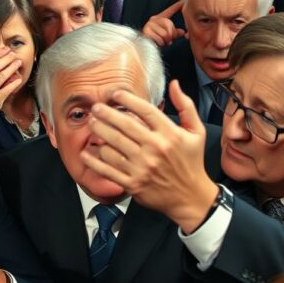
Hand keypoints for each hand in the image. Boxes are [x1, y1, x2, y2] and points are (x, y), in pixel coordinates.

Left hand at [81, 84, 217, 233]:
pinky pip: (108, 169)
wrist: (191, 198)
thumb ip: (186, 106)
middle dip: (106, 114)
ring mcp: (143, 167)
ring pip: (113, 146)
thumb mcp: (197, 132)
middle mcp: (155, 149)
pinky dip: (94, 160)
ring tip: (93, 125)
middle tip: (96, 108)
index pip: (145, 110)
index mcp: (170, 134)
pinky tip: (87, 152)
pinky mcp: (133, 183)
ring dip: (99, 133)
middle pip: (124, 126)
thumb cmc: (191, 162)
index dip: (127, 99)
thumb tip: (175, 84)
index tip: (115, 94)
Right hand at [141, 0, 185, 46]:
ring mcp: (149, 25)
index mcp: (159, 18)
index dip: (176, 6)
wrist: (143, 46)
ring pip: (165, 33)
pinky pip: (159, 38)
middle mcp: (154, 19)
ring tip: (163, 42)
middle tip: (169, 40)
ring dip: (166, 40)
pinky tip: (158, 43)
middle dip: (171, 34)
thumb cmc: (156, 40)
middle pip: (169, 24)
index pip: (169, 11)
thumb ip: (175, 33)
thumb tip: (182, 32)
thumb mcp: (167, 35)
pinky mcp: (146, 31)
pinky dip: (161, 43)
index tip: (182, 1)